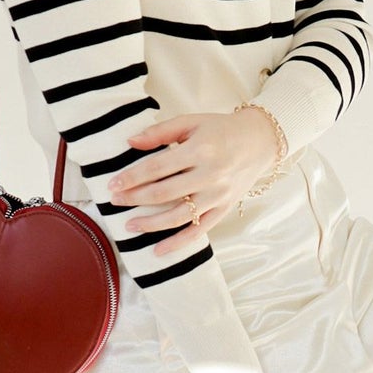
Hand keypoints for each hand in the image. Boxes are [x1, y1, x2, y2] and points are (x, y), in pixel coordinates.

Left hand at [109, 109, 282, 254]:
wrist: (259, 142)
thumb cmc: (220, 130)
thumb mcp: (191, 122)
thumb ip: (160, 132)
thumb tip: (130, 142)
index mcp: (200, 150)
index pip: (157, 167)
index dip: (132, 177)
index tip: (113, 184)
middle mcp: (210, 175)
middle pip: (164, 193)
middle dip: (135, 199)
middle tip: (115, 202)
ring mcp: (218, 196)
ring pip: (179, 216)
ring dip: (151, 224)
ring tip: (130, 225)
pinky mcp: (223, 210)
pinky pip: (198, 231)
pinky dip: (178, 243)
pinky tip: (158, 250)